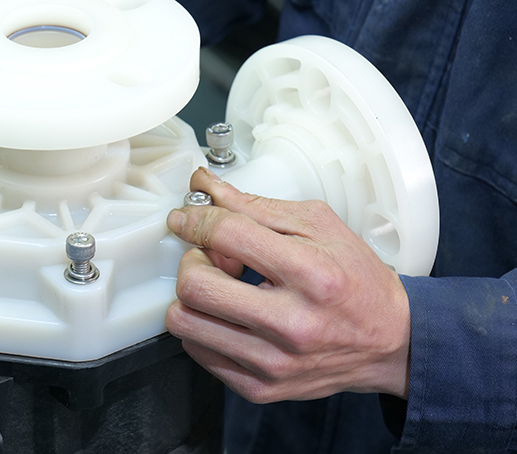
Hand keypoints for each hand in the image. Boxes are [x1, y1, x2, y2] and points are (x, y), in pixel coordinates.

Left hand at [165, 167, 410, 402]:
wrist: (391, 343)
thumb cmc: (356, 279)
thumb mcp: (318, 225)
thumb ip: (255, 205)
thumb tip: (204, 188)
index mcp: (310, 273)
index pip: (225, 235)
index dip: (195, 219)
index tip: (186, 217)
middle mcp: (290, 323)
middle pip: (193, 285)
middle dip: (192, 260)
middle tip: (213, 257)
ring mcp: (273, 362)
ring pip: (184, 322)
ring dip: (191, 296)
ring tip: (222, 288)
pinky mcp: (260, 388)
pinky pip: (197, 351)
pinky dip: (203, 325)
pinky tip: (230, 315)